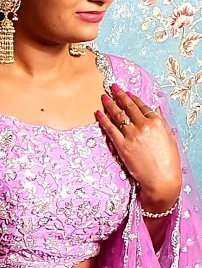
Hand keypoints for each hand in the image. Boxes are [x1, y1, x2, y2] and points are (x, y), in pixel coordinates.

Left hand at [96, 83, 181, 207]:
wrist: (161, 180)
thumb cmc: (168, 162)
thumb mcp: (169, 138)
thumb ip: (161, 122)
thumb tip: (156, 110)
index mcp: (157, 122)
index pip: (142, 106)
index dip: (132, 98)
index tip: (126, 92)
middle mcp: (143, 126)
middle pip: (128, 107)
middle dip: (119, 95)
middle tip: (111, 87)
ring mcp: (132, 135)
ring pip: (118, 115)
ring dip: (109, 104)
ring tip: (103, 96)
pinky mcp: (122, 146)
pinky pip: (110, 129)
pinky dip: (103, 119)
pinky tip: (98, 113)